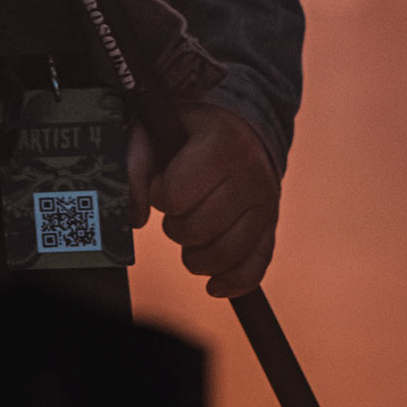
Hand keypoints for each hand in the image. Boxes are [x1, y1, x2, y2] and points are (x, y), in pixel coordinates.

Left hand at [127, 105, 280, 296]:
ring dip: (196, 257)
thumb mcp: (157, 129)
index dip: (159, 194)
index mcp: (221, 143)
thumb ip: (136, 165)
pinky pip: (255, 266)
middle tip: (177, 207)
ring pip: (225, 255)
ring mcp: (265, 201)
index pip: (176, 195)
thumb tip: (135, 219)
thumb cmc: (191, 128)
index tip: (163, 180)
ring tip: (190, 236)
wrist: (239, 122)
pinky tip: (213, 284)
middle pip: (198, 229)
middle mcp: (249, 173)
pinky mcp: (271, 223)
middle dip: (175, 226)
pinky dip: (233, 282)